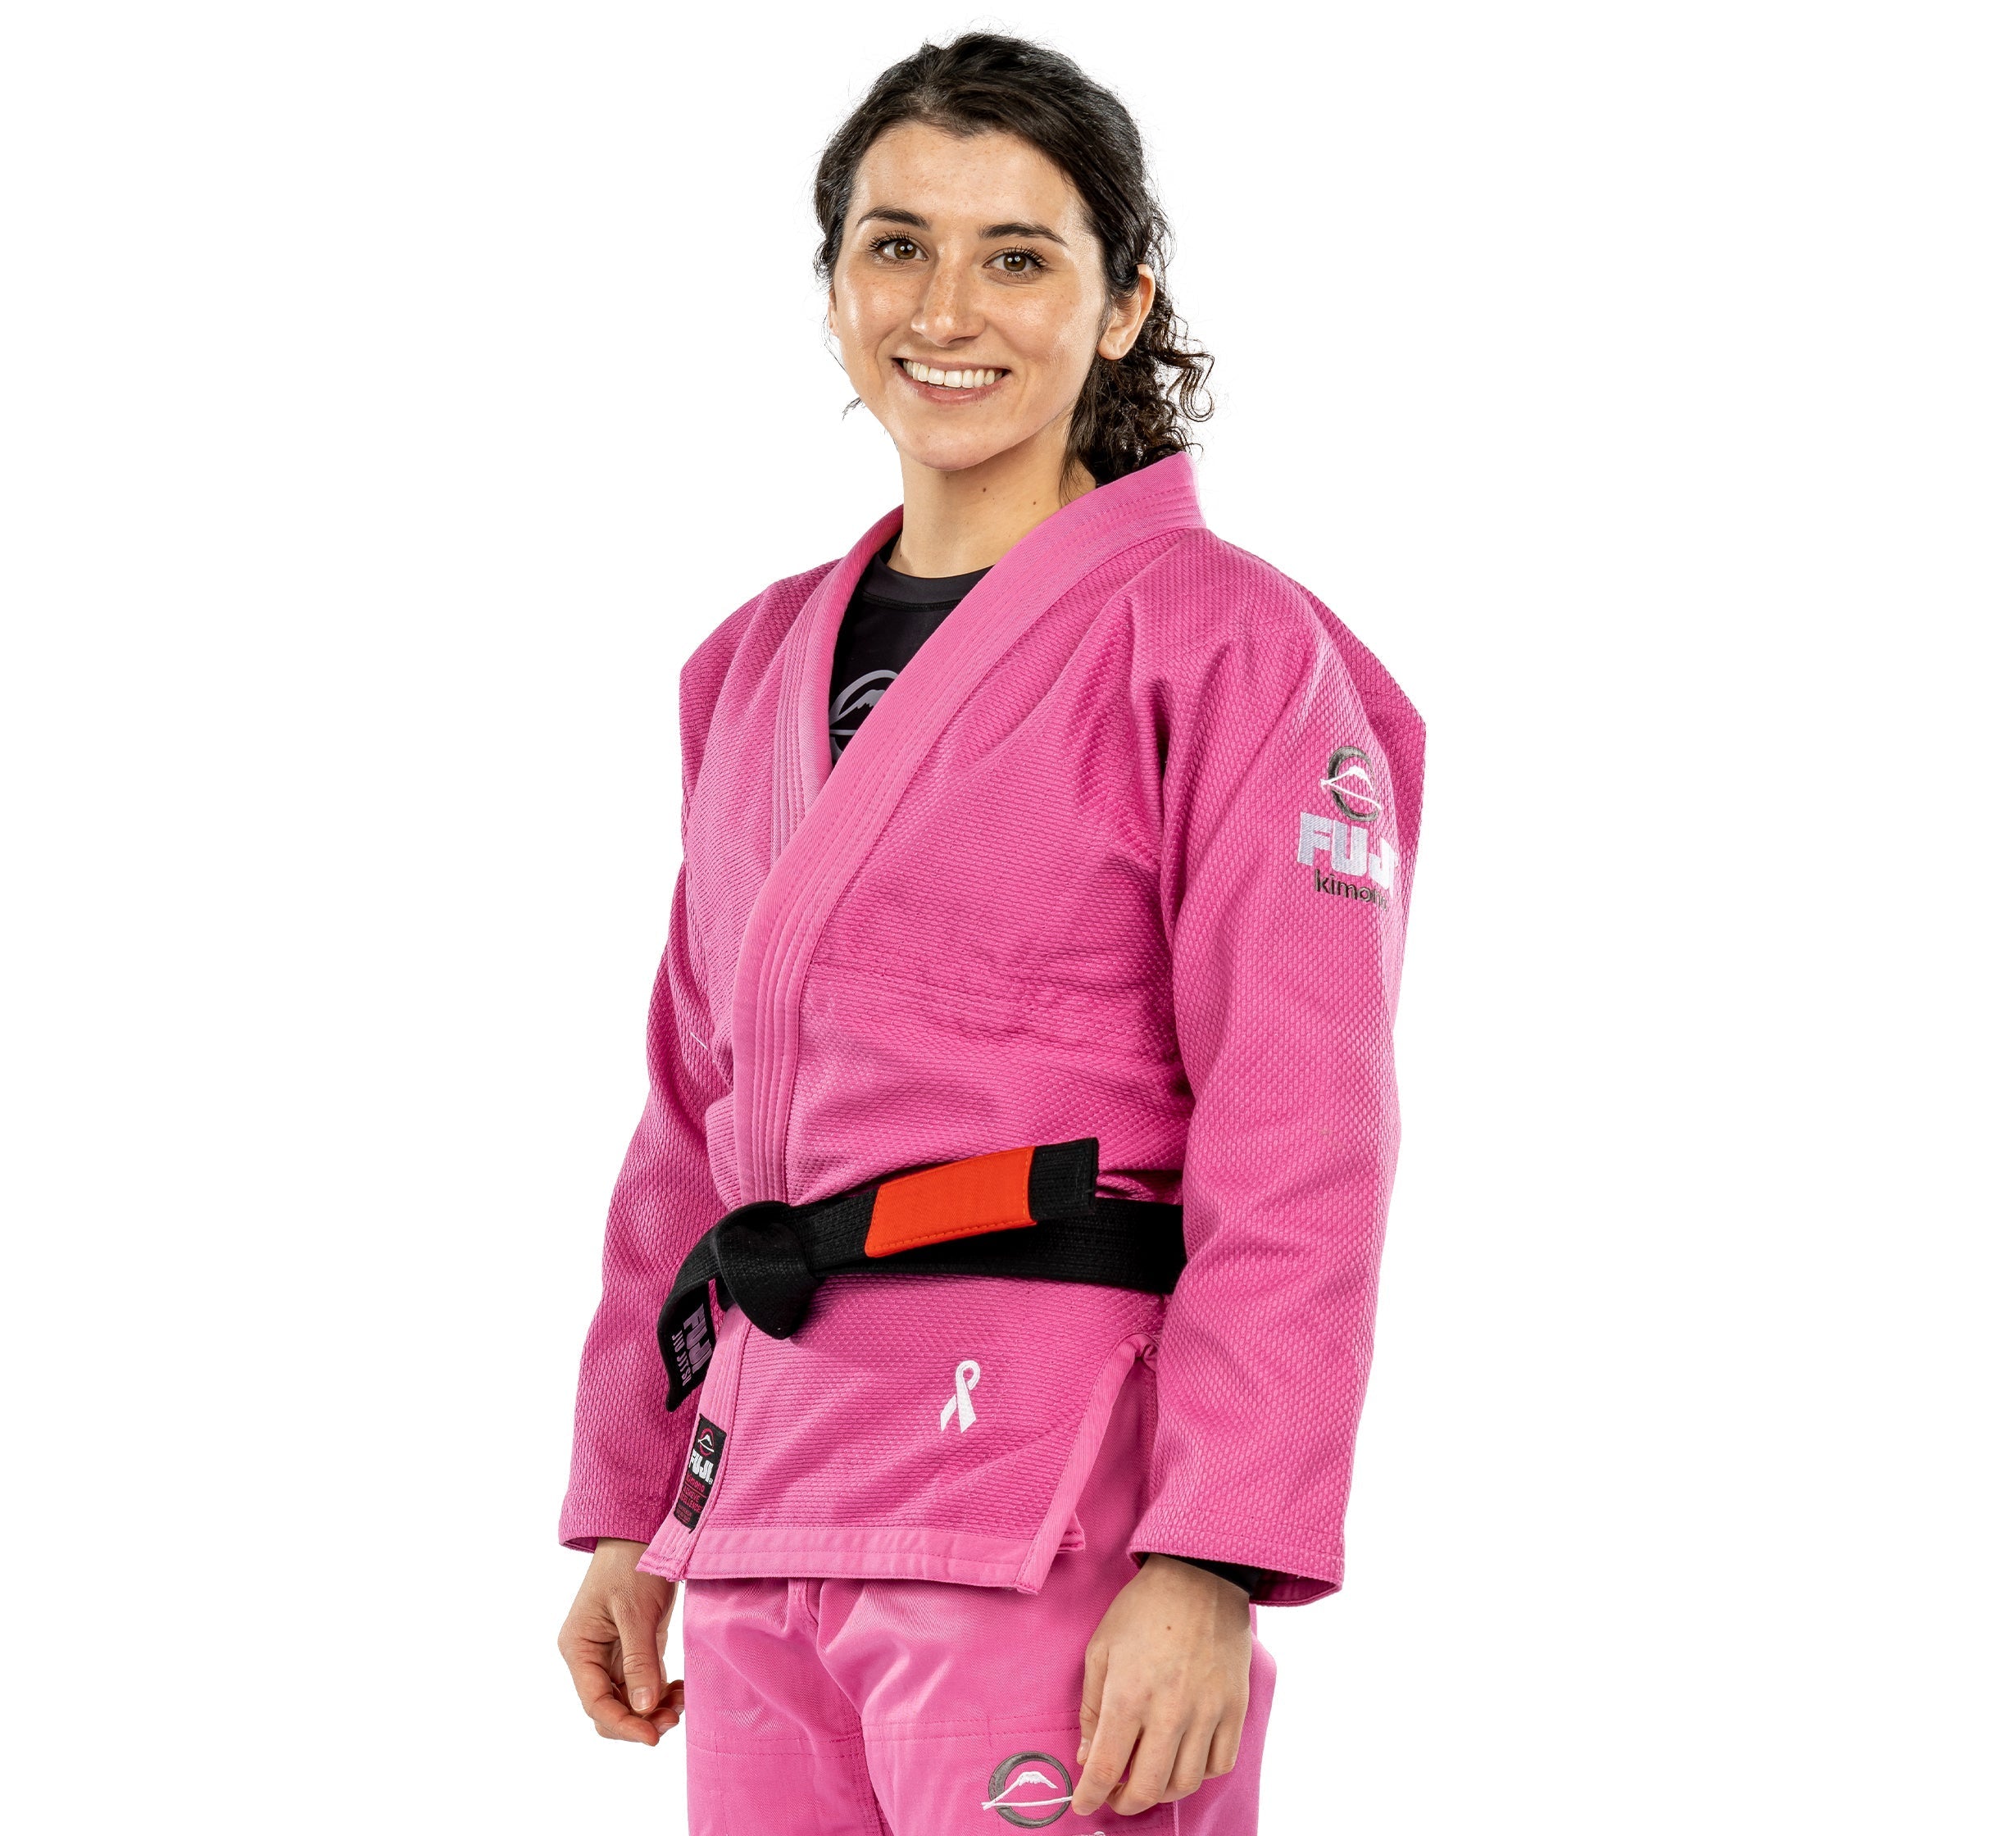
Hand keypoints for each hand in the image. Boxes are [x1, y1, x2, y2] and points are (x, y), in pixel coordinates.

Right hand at [558, 1538, 683, 1744]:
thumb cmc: (632, 1564)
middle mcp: (590, 1656)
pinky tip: (680, 1690)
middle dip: (638, 1720)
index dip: (623, 1725)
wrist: (643, 1531)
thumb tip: (643, 1710)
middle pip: (609, 1708)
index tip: (653, 1737)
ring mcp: (612, 1653)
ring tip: (682, 1701)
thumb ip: (639, 1661)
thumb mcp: (636, 1612)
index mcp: (578, 1648)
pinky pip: (643, 1684)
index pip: (595, 1702)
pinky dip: (660, 1692)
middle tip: (672, 1719)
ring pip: (629, 1700)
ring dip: (653, 1709)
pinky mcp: (633, 1647)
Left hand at [1072, 1553, 1252, 1816]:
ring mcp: (1207, 1712)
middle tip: (1114, 1796)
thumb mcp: (1100, 1649)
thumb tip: (1087, 1755)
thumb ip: (1091, 1708)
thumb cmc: (1142, 1610)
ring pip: (1185, 1783)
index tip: (1082, 1803)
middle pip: (1146, 1788)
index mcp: (1129, 1695)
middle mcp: (1169, 1711)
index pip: (1105, 1767)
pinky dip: (1199, 1774)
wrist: (1199, 1577)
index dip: (1089, 1795)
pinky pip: (1220, 1764)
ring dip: (1161, 1791)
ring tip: (1147, 1777)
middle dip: (1123, 1803)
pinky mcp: (1235, 1708)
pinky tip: (1183, 1759)